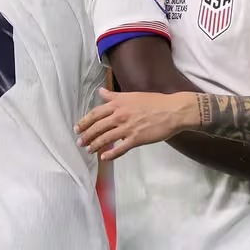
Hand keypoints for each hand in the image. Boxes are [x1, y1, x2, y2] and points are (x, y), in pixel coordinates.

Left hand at [75, 88, 199, 159]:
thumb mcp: (131, 95)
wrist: (172, 110)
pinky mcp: (136, 139)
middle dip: (86, 136)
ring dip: (95, 145)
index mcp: (118, 104)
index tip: (77, 128)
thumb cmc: (154, 101)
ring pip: (105, 138)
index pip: (95, 114)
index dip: (84, 122)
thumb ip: (114, 95)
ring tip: (89, 150)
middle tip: (80, 142)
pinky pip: (120, 148)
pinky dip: (110, 154)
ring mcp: (128, 128)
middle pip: (97, 127)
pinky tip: (104, 157)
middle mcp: (120, 115)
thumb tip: (100, 91)